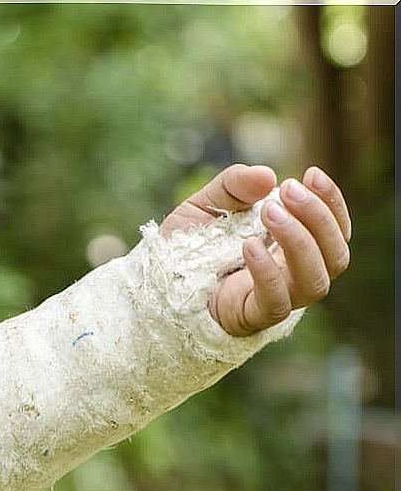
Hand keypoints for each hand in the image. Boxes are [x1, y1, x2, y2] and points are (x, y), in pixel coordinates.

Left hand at [161, 163, 351, 336]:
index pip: (333, 229)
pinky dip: (267, 272)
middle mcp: (291, 274)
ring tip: (269, 211)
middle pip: (335, 254)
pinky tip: (249, 245)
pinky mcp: (251, 316)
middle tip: (287, 190)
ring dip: (300, 241)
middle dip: (318, 217)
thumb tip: (267, 175)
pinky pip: (276, 302)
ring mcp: (276, 297)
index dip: (331, 202)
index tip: (312, 173)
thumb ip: (233, 186)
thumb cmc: (187, 245)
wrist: (154, 281)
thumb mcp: (207, 204)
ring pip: (316, 281)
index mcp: (291, 247)